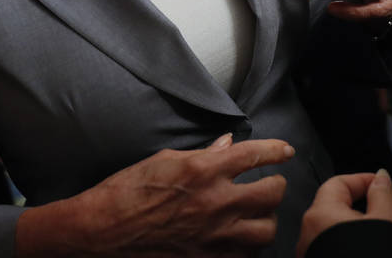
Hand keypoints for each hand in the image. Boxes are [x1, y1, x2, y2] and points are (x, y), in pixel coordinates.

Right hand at [16, 134, 294, 256]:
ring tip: (259, 214)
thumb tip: (228, 144)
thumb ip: (203, 154)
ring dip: (267, 219)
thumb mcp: (165, 161)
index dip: (277, 150)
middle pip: (271, 193)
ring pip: (266, 229)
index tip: (286, 150)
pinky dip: (248, 245)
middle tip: (271, 183)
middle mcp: (216, 202)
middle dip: (276, 185)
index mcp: (204, 171)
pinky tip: (240, 237)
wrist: (104, 231)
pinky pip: (245, 254)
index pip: (254, 154)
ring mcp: (215, 235)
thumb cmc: (128, 191)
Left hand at [295, 170, 391, 257]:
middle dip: (362, 209)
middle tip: (387, 214)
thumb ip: (383, 194)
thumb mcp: (387, 221)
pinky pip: (333, 250)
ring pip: (334, 233)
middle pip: (335, 208)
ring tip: (383, 240)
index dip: (363, 180)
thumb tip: (380, 178)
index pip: (339, 183)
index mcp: (320, 214)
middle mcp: (308, 235)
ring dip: (357, 231)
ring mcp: (311, 255)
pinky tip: (369, 253)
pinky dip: (350, 248)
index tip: (381, 183)